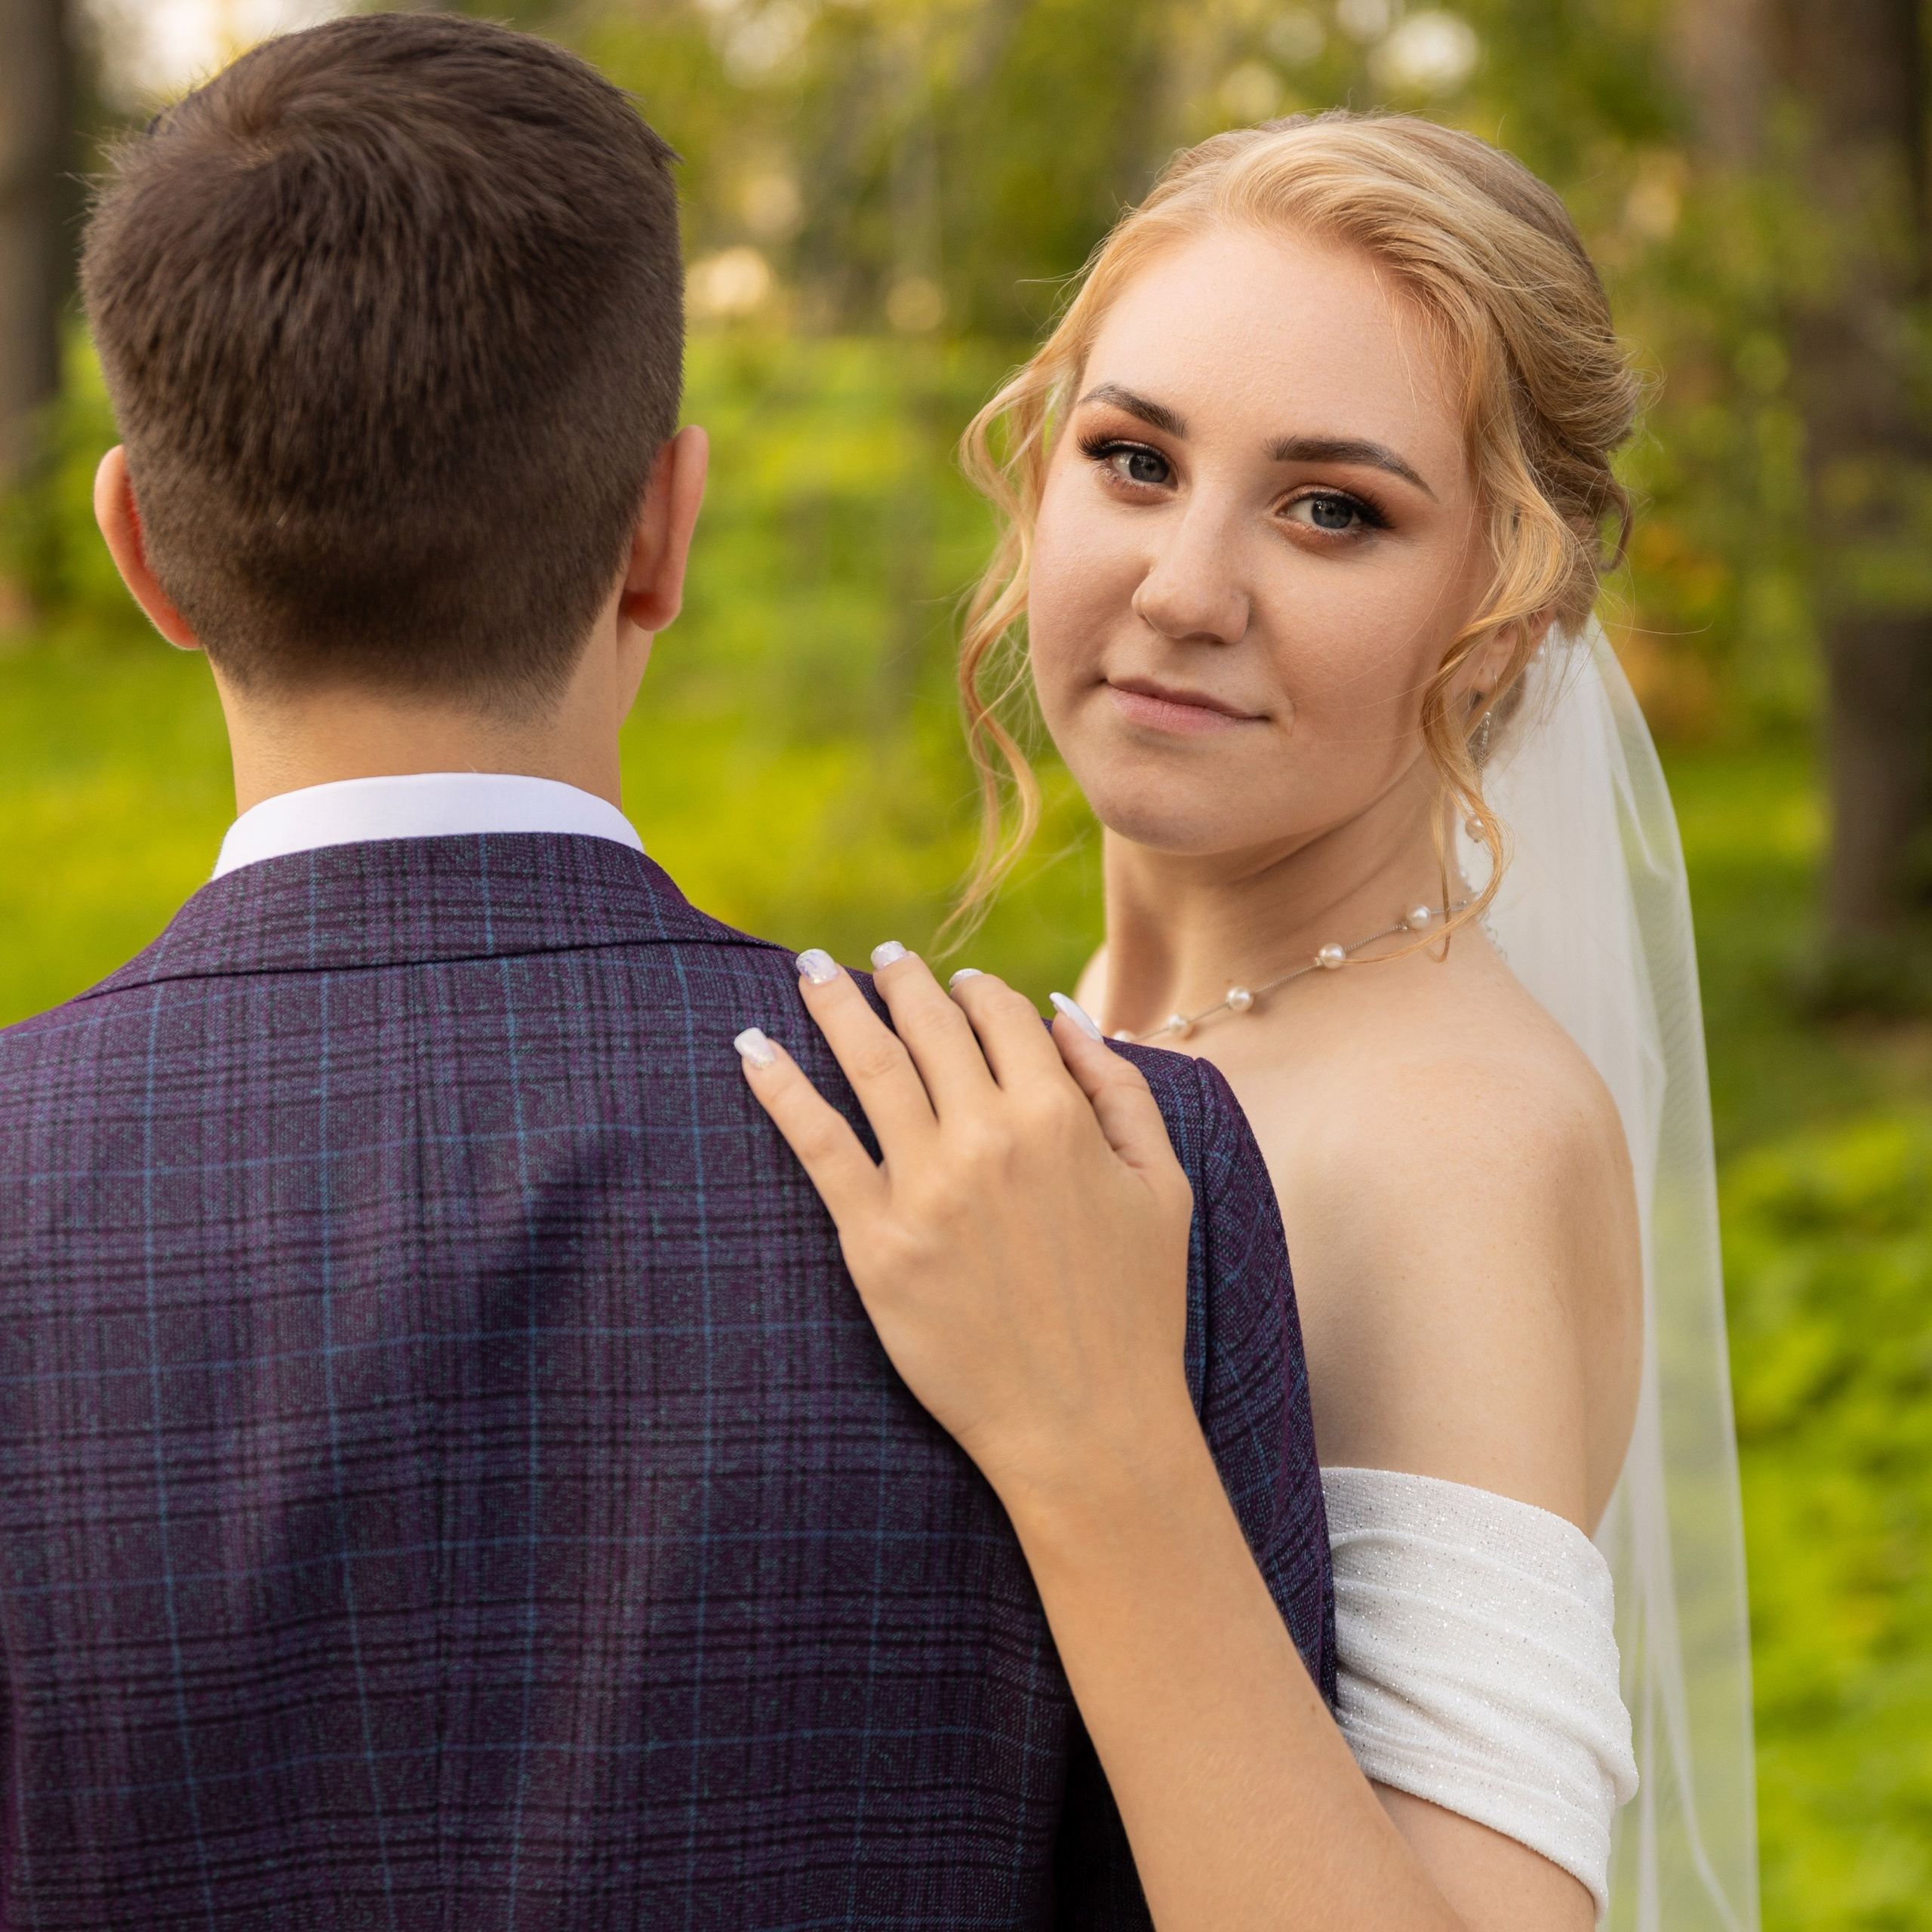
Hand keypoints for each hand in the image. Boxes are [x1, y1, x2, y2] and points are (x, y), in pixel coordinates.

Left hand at [733, 946, 1195, 1504]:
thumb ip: (1121, 1088)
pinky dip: (780, 1088)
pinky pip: (817, 1145)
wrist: (1089, 1427)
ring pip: (870, 1066)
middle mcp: (989, 1139)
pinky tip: (751, 1049)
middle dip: (901, 979)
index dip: (976, 992)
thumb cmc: (1136, 1309)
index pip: (1002, 1018)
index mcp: (1060, 1118)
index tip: (957, 986)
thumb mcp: (1162, 1185)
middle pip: (929, 1028)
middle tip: (881, 956)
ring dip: (835, 1005)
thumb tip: (1062, 1014)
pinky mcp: (876, 1244)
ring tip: (809, 970)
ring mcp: (927, 1190)